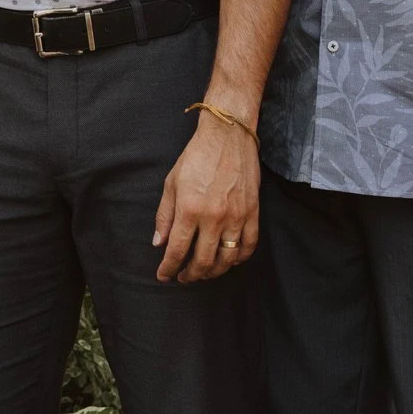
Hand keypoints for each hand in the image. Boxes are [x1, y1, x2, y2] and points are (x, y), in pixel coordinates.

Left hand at [152, 110, 259, 281]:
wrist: (228, 136)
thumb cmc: (196, 157)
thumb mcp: (172, 183)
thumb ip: (165, 216)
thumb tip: (160, 243)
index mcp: (190, 209)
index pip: (177, 250)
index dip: (169, 267)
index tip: (164, 275)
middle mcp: (214, 217)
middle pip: (203, 260)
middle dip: (191, 274)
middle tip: (184, 277)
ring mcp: (236, 216)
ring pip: (227, 258)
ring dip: (214, 271)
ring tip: (204, 272)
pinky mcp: (253, 212)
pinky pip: (248, 245)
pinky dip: (239, 258)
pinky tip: (230, 260)